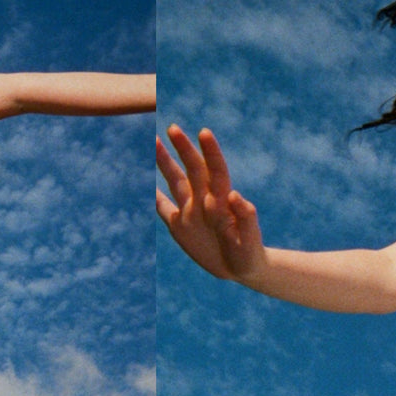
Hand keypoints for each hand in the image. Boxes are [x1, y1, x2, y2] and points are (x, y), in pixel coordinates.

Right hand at [156, 125, 265, 281]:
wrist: (241, 268)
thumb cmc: (250, 252)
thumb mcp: (250, 239)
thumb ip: (245, 217)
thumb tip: (235, 194)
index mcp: (222, 201)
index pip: (215, 171)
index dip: (211, 152)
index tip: (204, 132)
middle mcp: (204, 202)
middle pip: (192, 170)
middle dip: (183, 148)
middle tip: (172, 127)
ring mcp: (190, 212)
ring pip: (174, 182)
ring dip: (165, 162)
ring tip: (154, 142)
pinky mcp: (180, 227)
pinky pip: (164, 208)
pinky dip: (154, 197)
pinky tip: (145, 185)